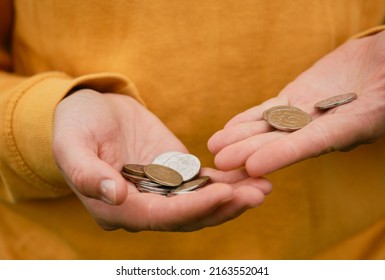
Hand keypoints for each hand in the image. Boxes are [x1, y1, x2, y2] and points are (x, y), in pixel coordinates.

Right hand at [53, 89, 271, 231]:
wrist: (93, 110)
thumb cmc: (76, 125)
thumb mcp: (72, 143)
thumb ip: (88, 172)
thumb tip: (116, 196)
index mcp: (117, 207)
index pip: (159, 216)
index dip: (192, 208)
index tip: (223, 193)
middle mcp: (142, 206)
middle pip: (188, 217)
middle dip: (223, 207)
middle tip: (258, 194)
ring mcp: (161, 191)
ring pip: (201, 204)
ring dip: (232, 198)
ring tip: (264, 187)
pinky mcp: (175, 173)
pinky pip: (203, 183)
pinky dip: (227, 182)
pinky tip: (251, 175)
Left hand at [208, 31, 384, 176]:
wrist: (380, 60)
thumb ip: (372, 102)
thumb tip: (362, 110)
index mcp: (353, 126)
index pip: (314, 143)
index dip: (283, 155)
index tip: (254, 166)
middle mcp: (325, 126)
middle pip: (284, 141)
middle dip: (251, 152)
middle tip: (221, 162)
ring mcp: (307, 112)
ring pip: (271, 127)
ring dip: (242, 137)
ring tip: (214, 146)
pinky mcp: (295, 98)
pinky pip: (269, 110)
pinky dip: (249, 118)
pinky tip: (228, 128)